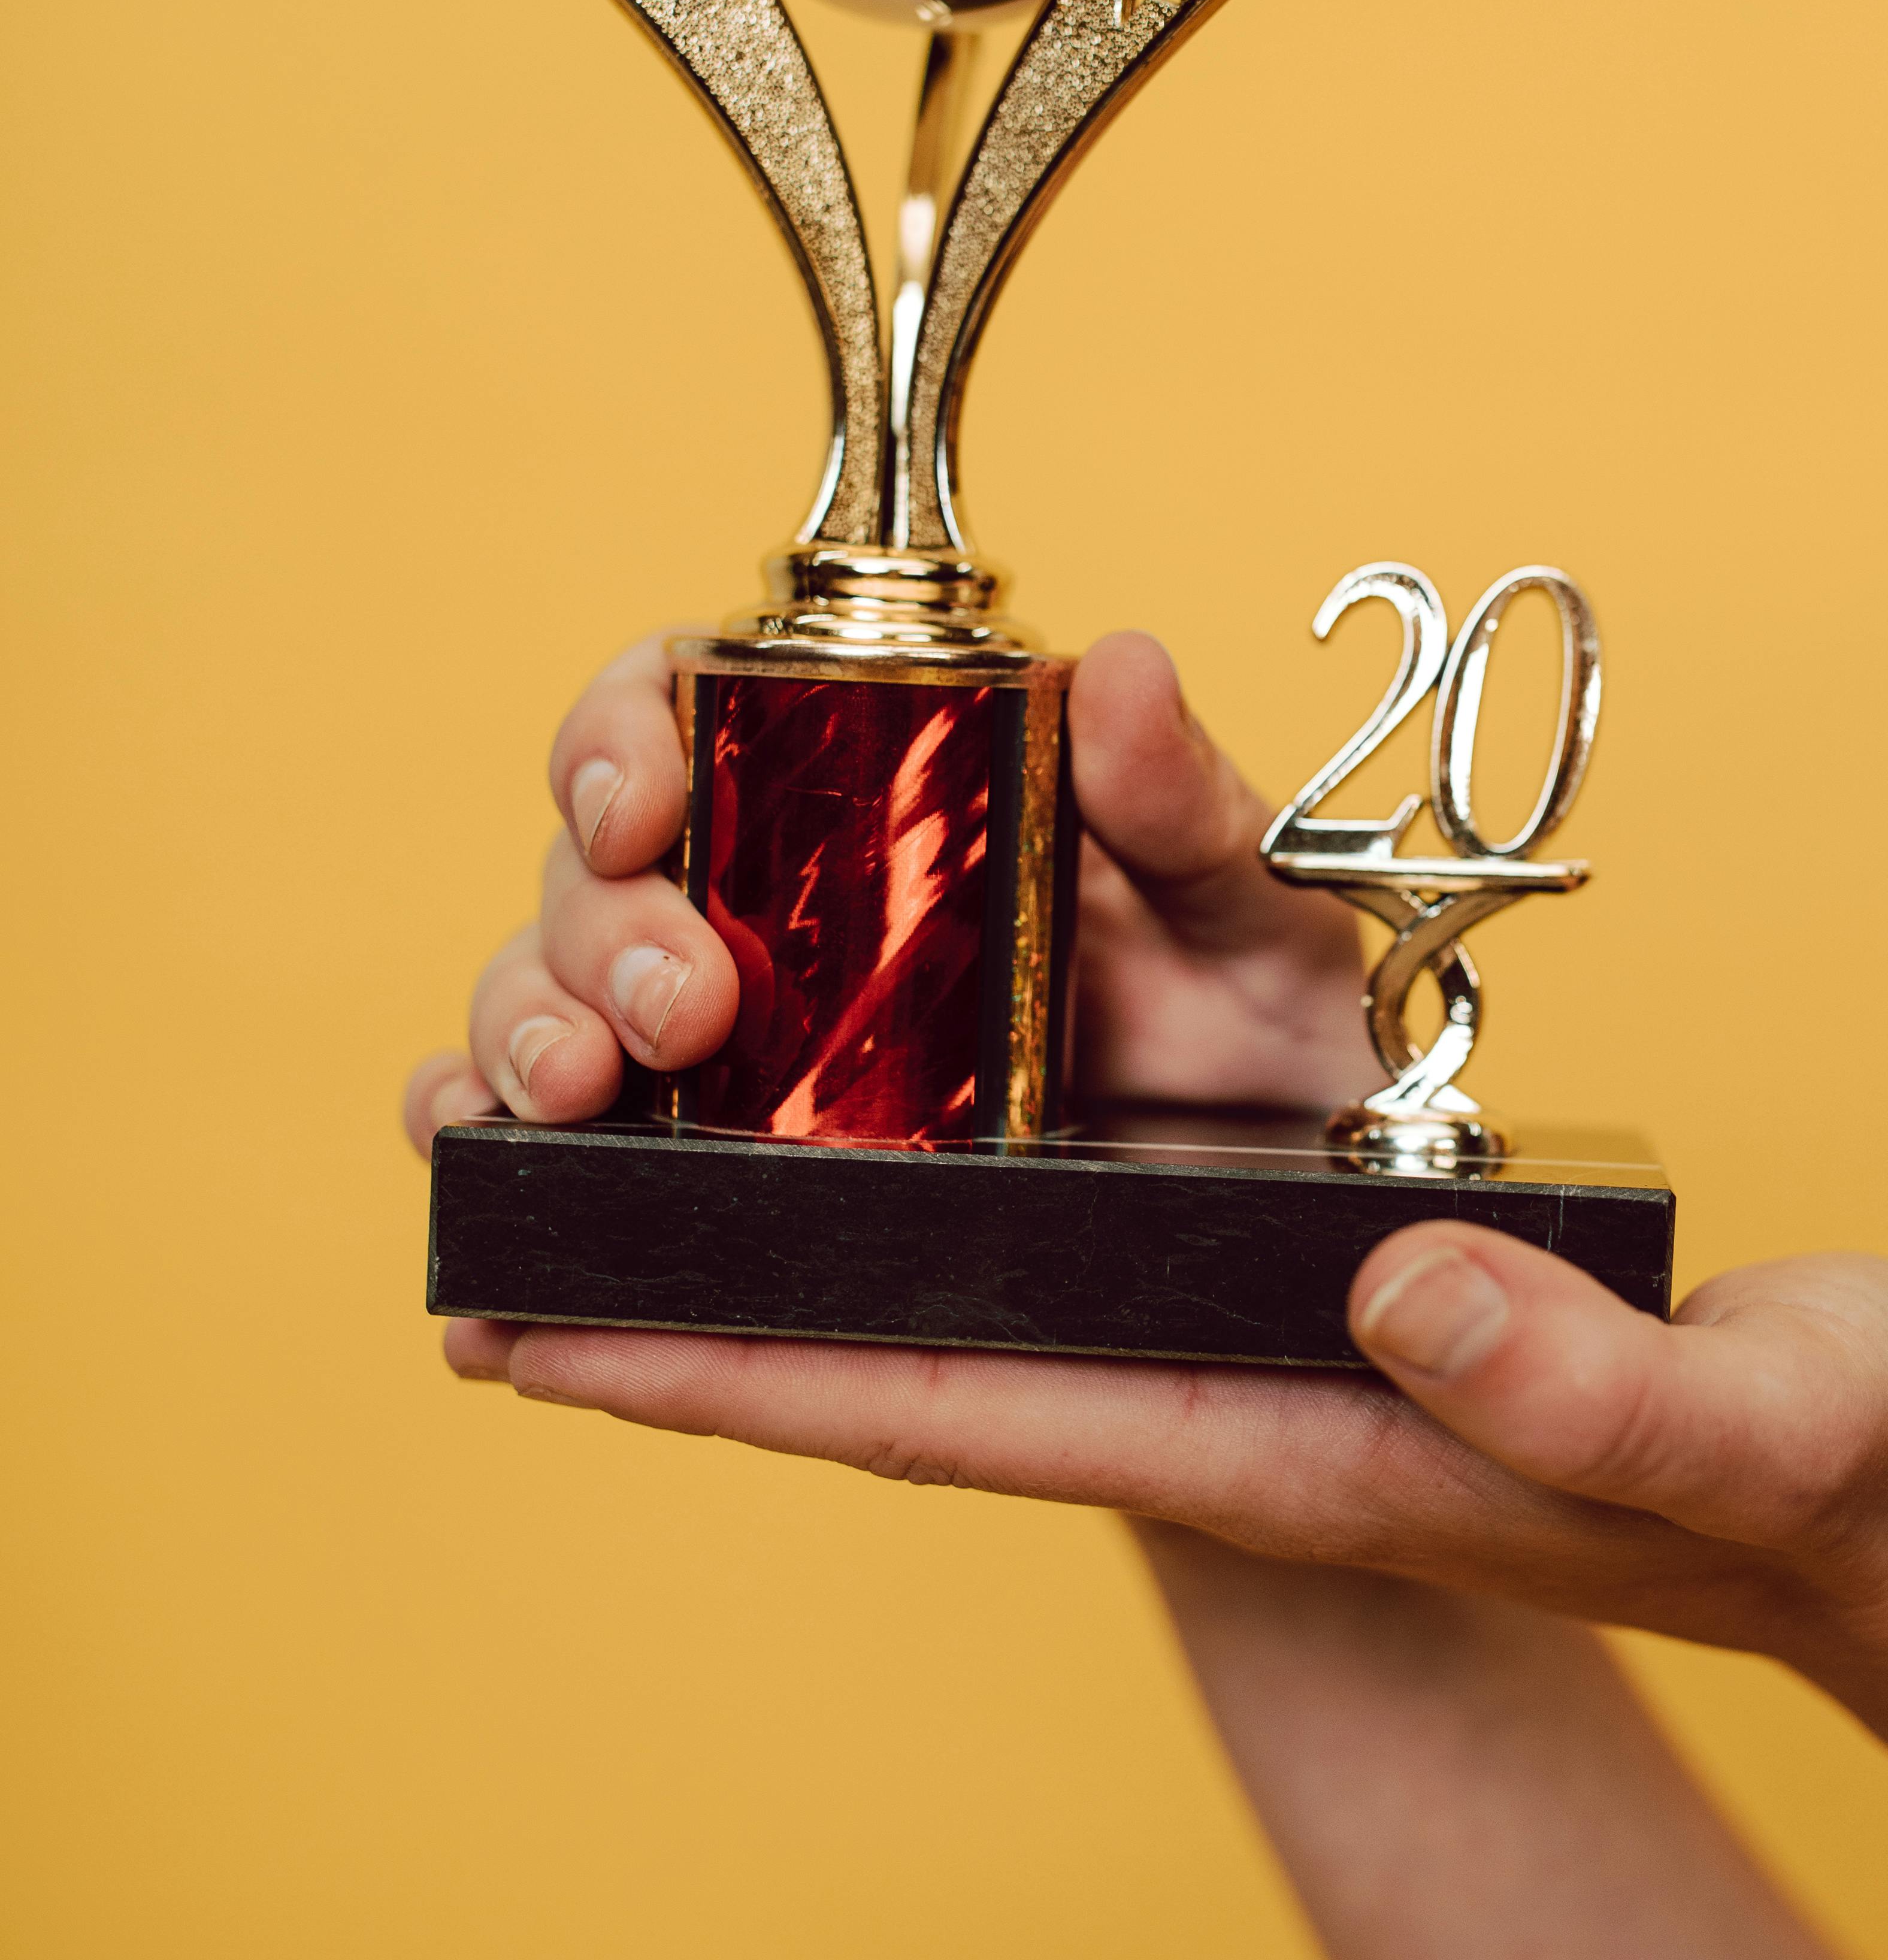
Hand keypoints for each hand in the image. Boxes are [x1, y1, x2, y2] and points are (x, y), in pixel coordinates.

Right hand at [402, 625, 1378, 1147]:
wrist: (1325, 1238)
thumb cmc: (1281, 1043)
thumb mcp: (1261, 916)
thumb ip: (1186, 803)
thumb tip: (1118, 667)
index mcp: (877, 811)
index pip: (689, 715)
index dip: (624, 732)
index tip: (643, 796)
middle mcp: (776, 934)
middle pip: (591, 889)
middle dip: (585, 934)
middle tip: (672, 1007)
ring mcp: (739, 1090)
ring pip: (548, 1038)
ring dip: (512, 1054)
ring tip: (565, 1100)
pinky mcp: (737, 1232)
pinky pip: (578, 1224)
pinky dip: (507, 1241)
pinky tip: (489, 1292)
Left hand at [407, 631, 1887, 1659]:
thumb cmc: (1823, 1479)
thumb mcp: (1738, 1429)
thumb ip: (1574, 1383)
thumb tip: (1396, 1283)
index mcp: (1279, 1438)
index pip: (945, 1405)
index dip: (724, 1366)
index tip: (522, 1334)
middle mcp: (1234, 1350)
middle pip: (928, 1273)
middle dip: (717, 1222)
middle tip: (508, 1122)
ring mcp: (1279, 1270)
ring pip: (1028, 1139)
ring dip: (872, 1051)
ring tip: (674, 983)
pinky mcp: (1347, 1191)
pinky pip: (1164, 1063)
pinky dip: (1080, 948)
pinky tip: (1010, 860)